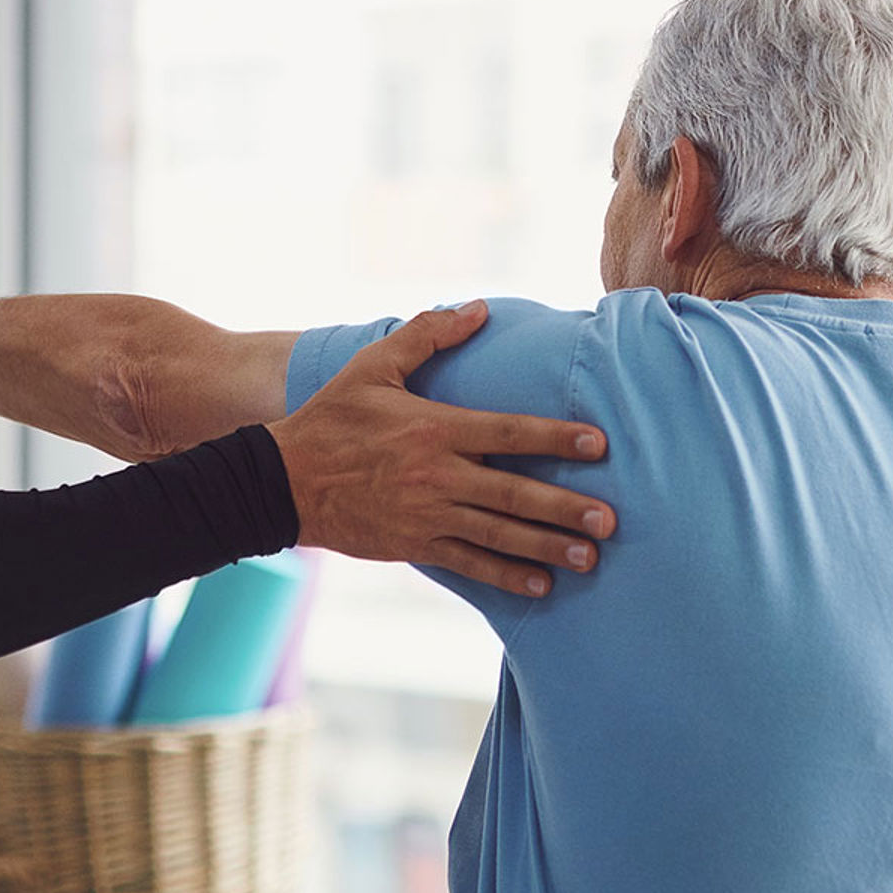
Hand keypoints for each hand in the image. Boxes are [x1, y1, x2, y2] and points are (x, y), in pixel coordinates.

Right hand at [268, 302, 616, 597]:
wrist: (282, 481)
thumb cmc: (330, 418)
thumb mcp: (373, 366)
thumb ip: (428, 333)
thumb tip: (479, 308)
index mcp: (434, 428)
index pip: (509, 433)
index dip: (557, 439)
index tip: (600, 446)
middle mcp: (437, 475)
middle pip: (514, 493)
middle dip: (565, 508)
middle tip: (610, 520)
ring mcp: (426, 515)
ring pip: (498, 534)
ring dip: (546, 547)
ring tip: (590, 557)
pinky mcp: (414, 544)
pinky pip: (468, 563)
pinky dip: (505, 575)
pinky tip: (541, 584)